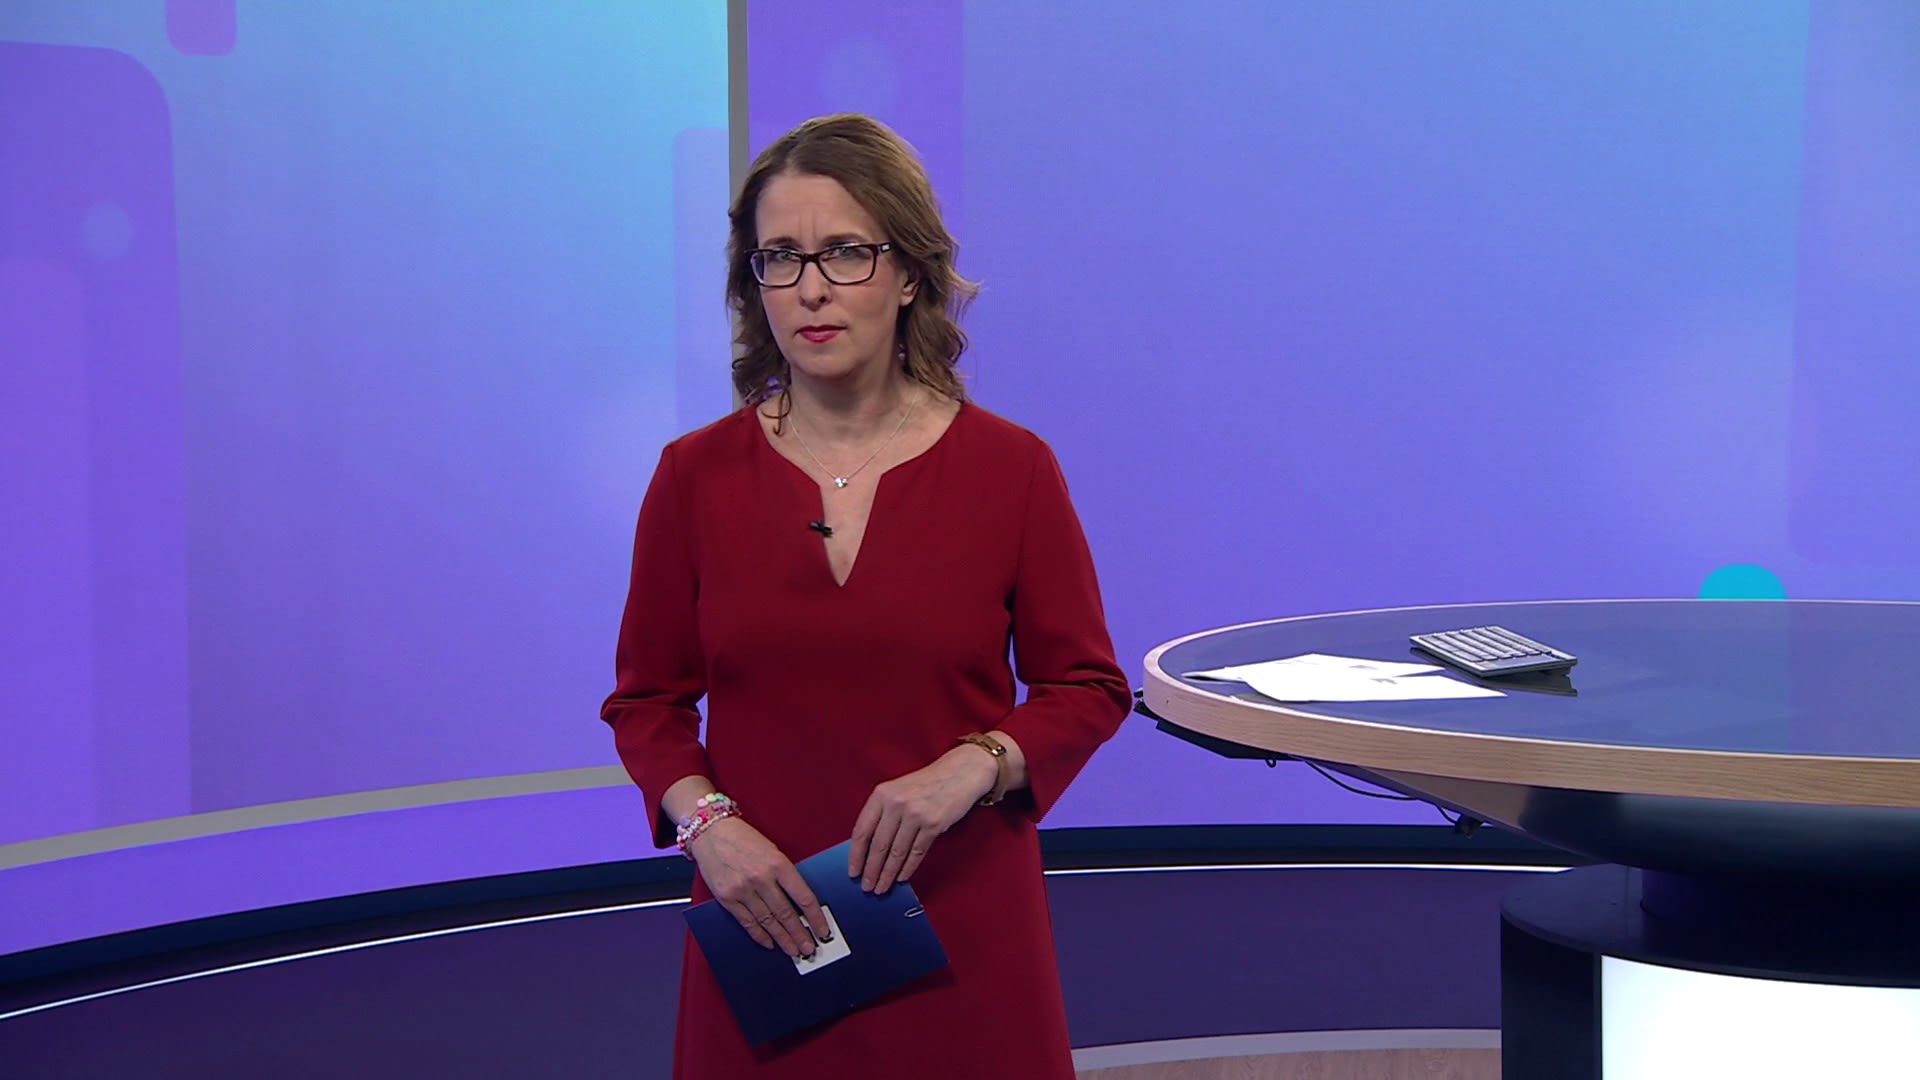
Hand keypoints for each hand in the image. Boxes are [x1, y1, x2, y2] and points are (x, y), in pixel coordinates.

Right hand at [688, 817, 827, 956]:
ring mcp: (743, 890)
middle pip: (786, 914)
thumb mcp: (771, 850)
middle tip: (809, 948)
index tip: (822, 930)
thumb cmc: (743, 838)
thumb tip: (799, 902)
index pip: (803, 897)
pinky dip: (760, 935)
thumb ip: (784, 874)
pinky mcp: (727, 898)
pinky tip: (770, 943)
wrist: (711, 832)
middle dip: (800, 934)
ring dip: (783, 939)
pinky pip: (747, 922)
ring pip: (768, 921)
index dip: (815, 918)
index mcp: (778, 863)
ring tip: (794, 950)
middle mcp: (761, 878)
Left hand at [849, 747, 997, 893]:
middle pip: (878, 845)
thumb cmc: (926, 784)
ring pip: (896, 853)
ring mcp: (915, 814)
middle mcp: (896, 804)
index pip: (862, 830)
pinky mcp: (933, 825)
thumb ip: (882, 813)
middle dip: (871, 870)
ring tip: (882, 887)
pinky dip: (907, 868)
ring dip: (888, 874)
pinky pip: (916, 853)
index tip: (853, 871)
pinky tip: (901, 877)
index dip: (856, 855)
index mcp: (882, 794)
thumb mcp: (897, 790)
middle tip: (867, 887)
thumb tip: (867, 848)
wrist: (959, 773)